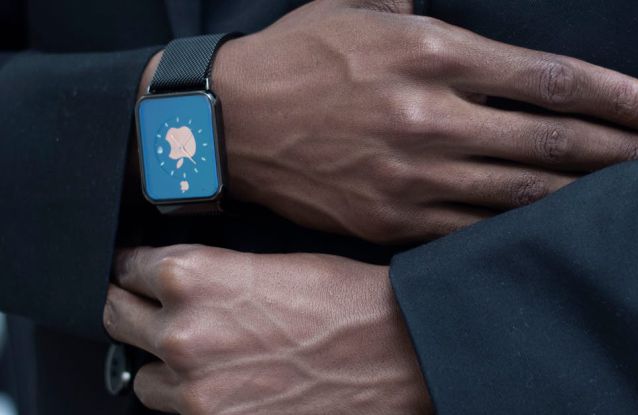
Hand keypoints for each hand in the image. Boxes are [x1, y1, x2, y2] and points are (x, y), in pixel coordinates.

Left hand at [104, 245, 430, 414]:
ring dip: (165, 366)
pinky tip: (230, 383)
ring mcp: (196, 389)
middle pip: (118, 317)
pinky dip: (196, 400)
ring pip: (144, 378)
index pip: (127, 268)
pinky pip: (179, 414)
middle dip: (136, 311)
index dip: (135, 270)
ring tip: (208, 357)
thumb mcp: (270, 263)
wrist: (397, 350)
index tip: (138, 275)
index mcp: (192, 275)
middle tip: (158, 311)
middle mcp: (182, 332)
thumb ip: (211, 274)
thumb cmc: (347, 302)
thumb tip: (175, 281)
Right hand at [146, 0, 637, 242]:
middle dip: (623, 152)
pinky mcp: (393, 220)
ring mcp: (413, 177)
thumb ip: (416, 4)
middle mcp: (431, 117)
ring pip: (521, 194)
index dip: (617, 96)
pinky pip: (474, 230)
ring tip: (631, 200)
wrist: (227, 123)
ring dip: (585, 197)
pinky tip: (555, 229)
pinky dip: (522, 230)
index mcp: (430, 55)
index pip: (550, 79)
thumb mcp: (359, 8)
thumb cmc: (296, 56)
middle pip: (551, 142)